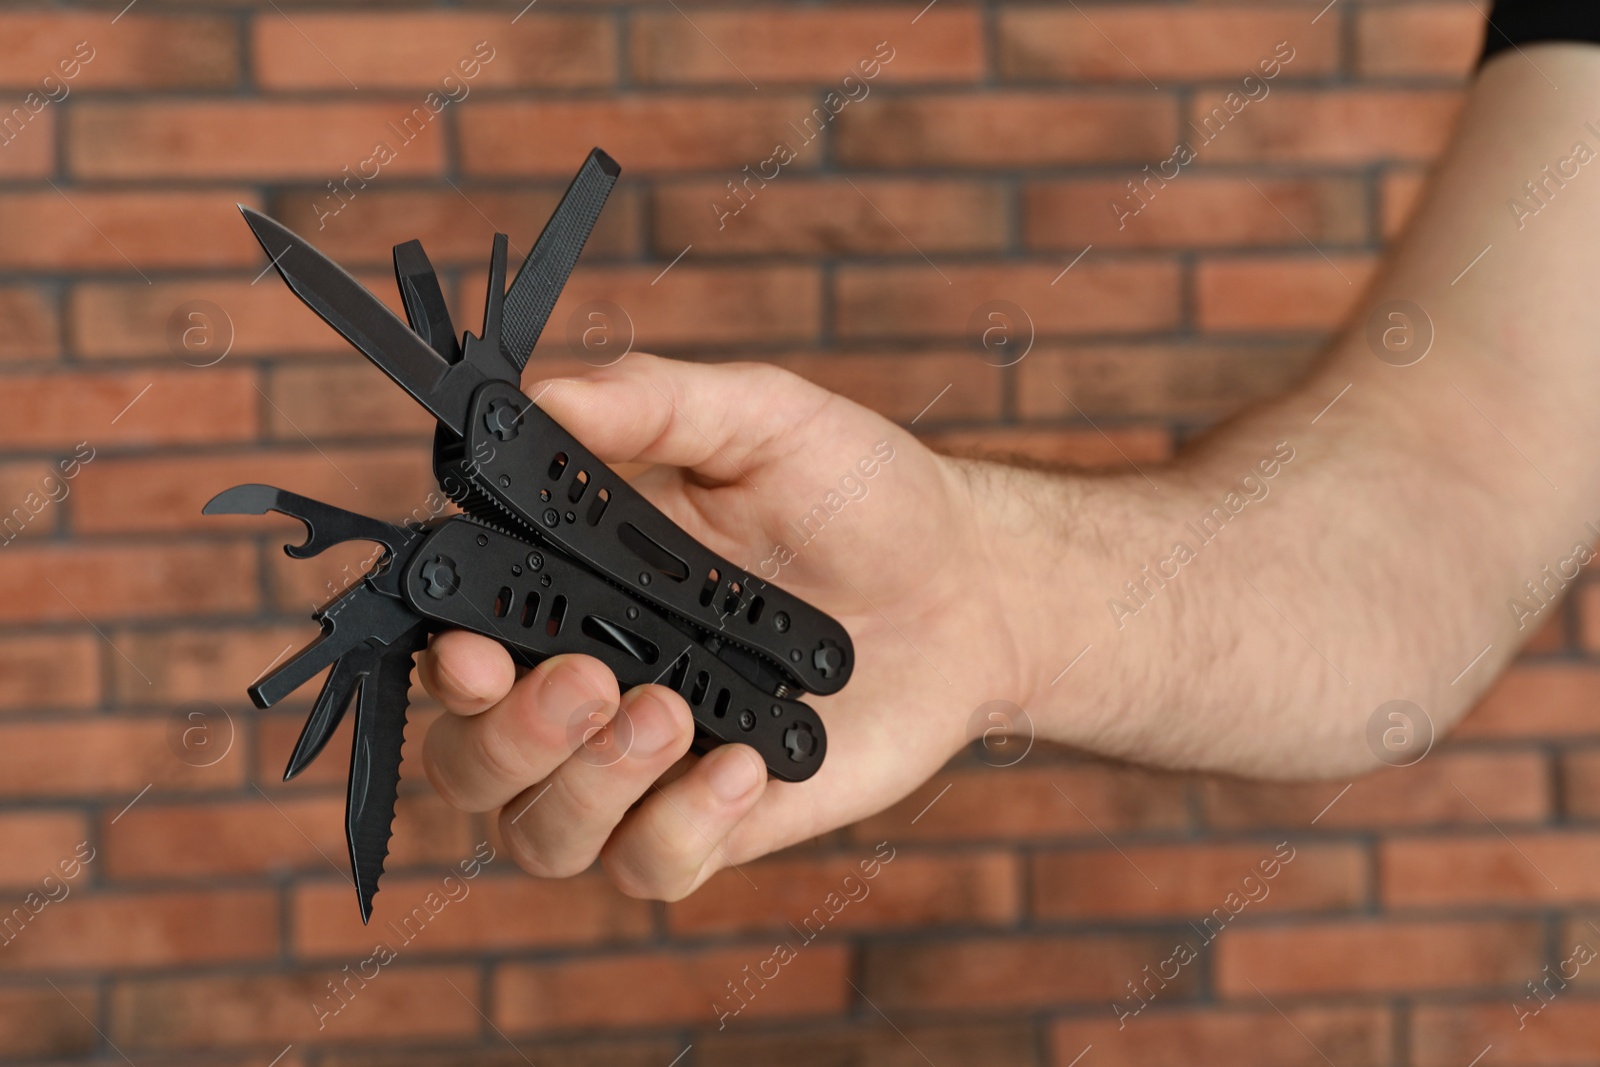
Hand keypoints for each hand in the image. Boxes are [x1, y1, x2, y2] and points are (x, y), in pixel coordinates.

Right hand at [418, 353, 1031, 898]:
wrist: (968, 582)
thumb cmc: (855, 495)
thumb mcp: (761, 422)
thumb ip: (654, 403)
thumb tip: (543, 395)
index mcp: (570, 588)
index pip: (457, 641)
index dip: (443, 660)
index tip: (474, 651)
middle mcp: (588, 685)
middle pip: (470, 764)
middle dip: (512, 737)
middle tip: (592, 681)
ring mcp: (648, 763)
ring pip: (541, 834)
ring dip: (587, 787)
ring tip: (674, 714)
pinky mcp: (715, 820)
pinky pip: (650, 868)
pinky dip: (679, 831)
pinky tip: (744, 768)